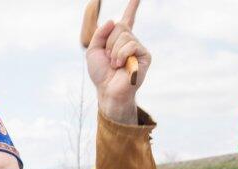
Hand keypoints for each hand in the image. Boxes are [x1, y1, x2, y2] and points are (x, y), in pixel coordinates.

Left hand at [86, 0, 149, 123]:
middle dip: (109, 42)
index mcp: (119, 39)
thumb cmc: (101, 73)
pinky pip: (131, 44)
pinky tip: (120, 65)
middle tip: (109, 58)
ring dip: (114, 51)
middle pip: (120, 26)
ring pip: (124, 36)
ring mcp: (138, 48)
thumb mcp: (93, 51)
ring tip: (115, 64)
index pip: (128, 19)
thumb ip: (99, 34)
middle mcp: (131, 41)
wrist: (107, 90)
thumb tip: (113, 21)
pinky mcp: (145, 55)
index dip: (132, 7)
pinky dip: (121, 54)